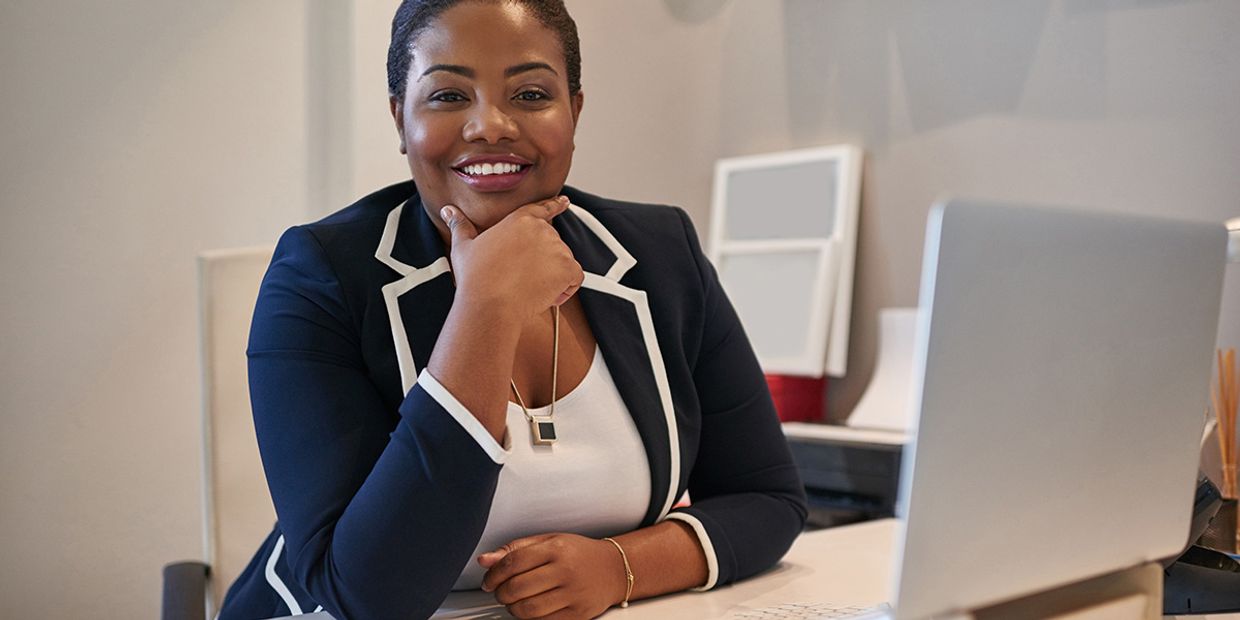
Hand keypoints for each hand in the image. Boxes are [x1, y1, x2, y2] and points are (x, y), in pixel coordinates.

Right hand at [441, 196, 582, 321]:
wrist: (489, 305)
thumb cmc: (475, 278)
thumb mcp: (463, 247)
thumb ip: (460, 226)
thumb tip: (448, 211)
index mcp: (520, 220)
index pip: (542, 208)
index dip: (555, 205)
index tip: (565, 202)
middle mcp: (541, 230)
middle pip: (552, 244)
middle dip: (543, 261)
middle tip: (521, 278)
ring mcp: (557, 248)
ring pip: (564, 262)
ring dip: (553, 276)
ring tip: (527, 288)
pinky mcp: (567, 268)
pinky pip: (575, 278)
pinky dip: (566, 289)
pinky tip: (546, 296)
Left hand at [478, 533, 626, 618]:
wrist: (614, 569)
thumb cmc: (579, 554)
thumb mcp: (549, 541)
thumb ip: (515, 549)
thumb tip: (485, 559)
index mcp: (556, 548)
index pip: (513, 562)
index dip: (493, 574)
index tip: (489, 580)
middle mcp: (565, 570)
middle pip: (517, 588)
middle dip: (500, 593)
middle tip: (500, 591)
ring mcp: (573, 594)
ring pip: (528, 609)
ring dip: (513, 608)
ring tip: (514, 601)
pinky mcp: (578, 614)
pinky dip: (530, 618)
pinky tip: (531, 608)